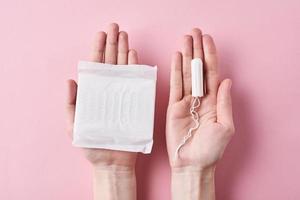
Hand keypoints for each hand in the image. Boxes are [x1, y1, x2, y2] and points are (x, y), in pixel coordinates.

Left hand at [66, 23, 137, 169]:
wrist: (112, 162)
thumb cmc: (92, 145)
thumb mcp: (75, 125)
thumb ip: (71, 104)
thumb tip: (70, 80)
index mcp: (93, 93)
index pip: (95, 66)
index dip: (98, 48)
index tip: (102, 33)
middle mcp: (108, 91)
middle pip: (110, 62)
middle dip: (113, 43)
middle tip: (116, 27)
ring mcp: (122, 95)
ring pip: (123, 68)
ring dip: (124, 51)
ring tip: (125, 36)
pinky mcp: (134, 102)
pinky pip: (136, 82)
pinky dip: (135, 68)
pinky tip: (134, 55)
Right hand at [166, 28, 234, 170]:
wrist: (192, 164)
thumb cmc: (211, 149)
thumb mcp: (225, 126)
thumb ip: (224, 102)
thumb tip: (227, 80)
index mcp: (214, 101)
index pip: (212, 73)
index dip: (210, 55)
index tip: (208, 39)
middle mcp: (200, 98)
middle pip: (198, 69)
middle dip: (197, 50)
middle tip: (194, 32)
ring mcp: (186, 101)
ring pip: (186, 74)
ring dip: (185, 56)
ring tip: (184, 38)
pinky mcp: (173, 107)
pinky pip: (175, 86)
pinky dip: (175, 71)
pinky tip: (176, 57)